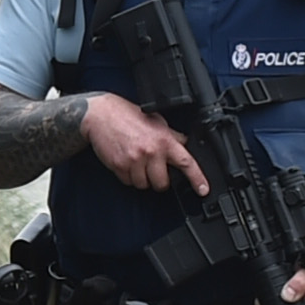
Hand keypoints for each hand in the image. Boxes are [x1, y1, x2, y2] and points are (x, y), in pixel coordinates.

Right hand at [82, 94, 208, 194]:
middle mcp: (151, 151)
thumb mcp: (155, 121)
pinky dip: (128, 176)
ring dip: (141, 178)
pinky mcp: (120, 166)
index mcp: (164, 140)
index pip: (186, 162)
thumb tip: (185, 146)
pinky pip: (129, 182)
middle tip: (152, 167)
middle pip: (162, 183)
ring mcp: (135, 160)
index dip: (197, 178)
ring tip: (136, 161)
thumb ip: (171, 136)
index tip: (203, 190)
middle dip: (158, 179)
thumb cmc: (127, 116)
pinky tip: (126, 161)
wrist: (100, 115)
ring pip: (144, 185)